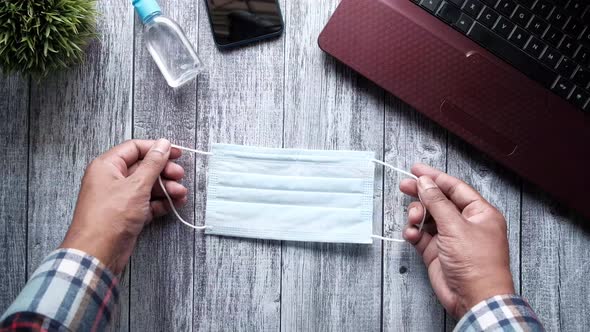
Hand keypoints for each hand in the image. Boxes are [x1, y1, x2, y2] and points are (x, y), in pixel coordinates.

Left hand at [60, 139, 187, 274]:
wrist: (98, 253)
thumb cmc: (109, 217)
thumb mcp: (136, 185)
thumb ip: (153, 163)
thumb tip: (163, 144)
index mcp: (107, 166)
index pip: (135, 148)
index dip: (157, 149)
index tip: (176, 153)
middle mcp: (112, 180)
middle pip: (143, 167)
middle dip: (164, 171)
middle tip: (180, 175)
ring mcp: (119, 198)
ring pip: (147, 186)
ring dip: (166, 188)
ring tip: (180, 194)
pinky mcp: (127, 214)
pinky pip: (147, 203)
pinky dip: (161, 203)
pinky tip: (174, 204)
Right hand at [400, 164, 513, 318]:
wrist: (474, 298)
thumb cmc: (477, 264)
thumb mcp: (455, 226)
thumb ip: (437, 202)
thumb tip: (426, 183)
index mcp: (479, 213)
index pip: (455, 188)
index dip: (435, 177)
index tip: (416, 170)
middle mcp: (465, 224)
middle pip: (439, 201)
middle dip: (422, 194)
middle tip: (404, 186)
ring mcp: (450, 238)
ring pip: (428, 218)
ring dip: (417, 216)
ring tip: (414, 220)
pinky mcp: (437, 253)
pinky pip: (421, 236)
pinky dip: (414, 233)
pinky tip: (412, 235)